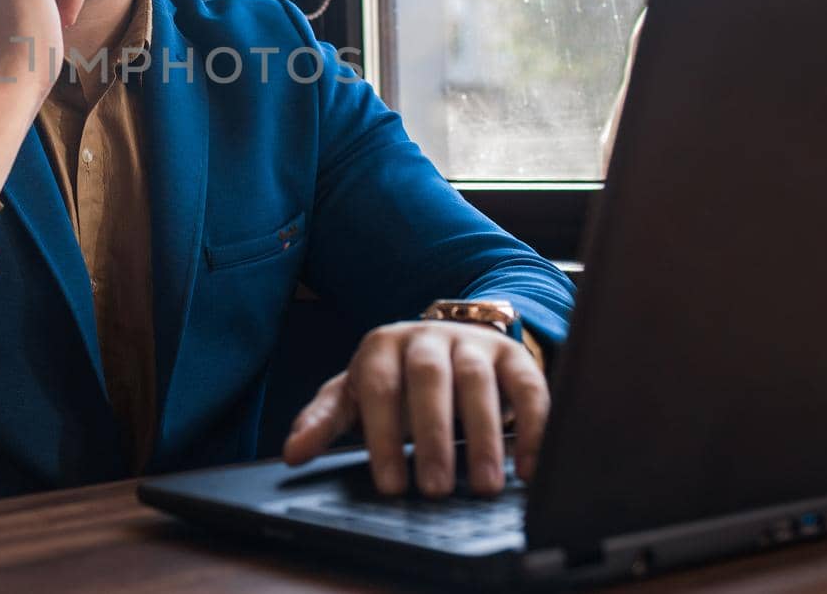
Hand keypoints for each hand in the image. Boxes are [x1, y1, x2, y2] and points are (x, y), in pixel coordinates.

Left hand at [281, 320, 548, 497]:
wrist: (452, 341)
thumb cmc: (396, 380)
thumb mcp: (355, 394)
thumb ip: (324, 420)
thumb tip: (293, 452)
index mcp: (382, 345)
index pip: (379, 386)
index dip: (383, 436)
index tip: (390, 484)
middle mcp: (428, 337)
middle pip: (429, 379)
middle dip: (433, 435)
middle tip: (435, 489)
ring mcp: (474, 344)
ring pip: (478, 382)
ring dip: (483, 436)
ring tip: (483, 486)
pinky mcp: (515, 358)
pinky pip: (530, 386)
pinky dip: (533, 427)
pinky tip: (528, 467)